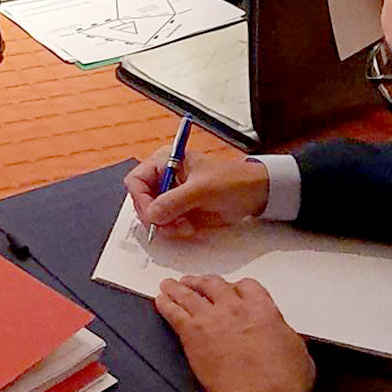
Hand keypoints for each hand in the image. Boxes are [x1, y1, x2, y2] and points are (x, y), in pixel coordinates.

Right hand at [123, 149, 270, 237]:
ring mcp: (171, 195)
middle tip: (171, 225)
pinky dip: (175, 230)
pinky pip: (166, 225)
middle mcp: (164, 178)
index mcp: (166, 161)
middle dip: (156, 216)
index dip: (141, 199)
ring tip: (186, 228)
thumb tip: (152, 214)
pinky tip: (190, 228)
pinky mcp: (180, 210)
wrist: (255, 195)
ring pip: (153, 216)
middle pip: (142, 201)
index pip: (136, 181)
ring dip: (166, 226)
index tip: (153, 215)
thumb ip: (175, 201)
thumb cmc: (233, 181)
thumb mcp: (203, 189)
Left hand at [156, 275, 313, 391]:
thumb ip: (283, 334)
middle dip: (203, 282)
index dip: (236, 287)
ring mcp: (211, 319)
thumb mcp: (297, 350)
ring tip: (170, 285)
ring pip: (189, 294)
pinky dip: (166, 305)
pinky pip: (174, 312)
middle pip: (213, 284)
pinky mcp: (192, 335)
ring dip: (179, 288)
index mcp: (262, 309)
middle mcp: (235, 308)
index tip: (231, 290)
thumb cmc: (283, 381)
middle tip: (196, 283)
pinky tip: (161, 302)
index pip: (246, 286)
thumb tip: (281, 334)